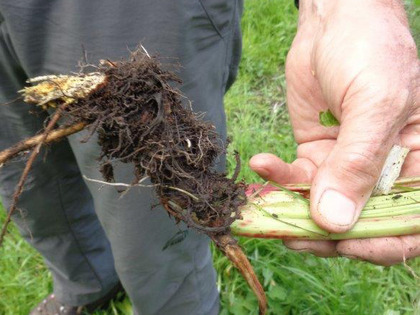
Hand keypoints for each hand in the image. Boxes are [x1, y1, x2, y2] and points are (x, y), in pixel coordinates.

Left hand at [250, 0, 419, 265]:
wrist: (335, 23)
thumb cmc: (371, 52)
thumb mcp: (375, 103)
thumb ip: (357, 162)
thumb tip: (335, 220)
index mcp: (416, 166)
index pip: (404, 226)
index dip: (375, 243)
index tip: (339, 240)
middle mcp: (383, 174)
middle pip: (356, 224)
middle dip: (320, 233)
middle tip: (286, 231)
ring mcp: (346, 167)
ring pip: (320, 208)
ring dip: (290, 210)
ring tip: (265, 207)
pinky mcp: (316, 155)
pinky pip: (296, 178)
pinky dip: (277, 176)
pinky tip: (262, 162)